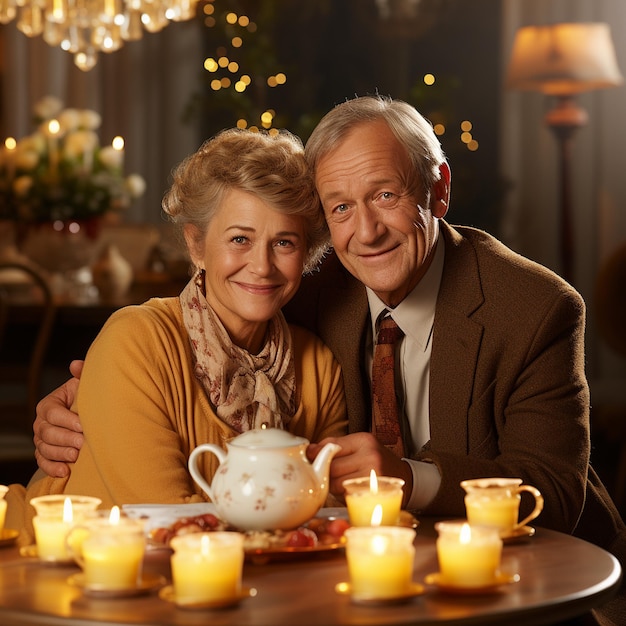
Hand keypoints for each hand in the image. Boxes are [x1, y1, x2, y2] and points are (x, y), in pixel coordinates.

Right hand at [33, 360, 84, 477]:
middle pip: (48, 433)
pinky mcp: (44, 454)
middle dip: (66, 438)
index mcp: (49, 404)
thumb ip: (82, 374)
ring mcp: (41, 440)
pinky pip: (42, 462)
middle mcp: (41, 423)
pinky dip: (52, 468)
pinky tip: (65, 472)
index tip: (84, 426)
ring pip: (45, 449)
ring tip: (76, 456)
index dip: (68, 420)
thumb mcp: (85, 385)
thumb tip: (75, 365)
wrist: (88, 415)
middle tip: (83, 443)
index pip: (53, 413)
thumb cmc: (87, 399)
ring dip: (60, 454)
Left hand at [307, 432, 413, 506]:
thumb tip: (308, 450)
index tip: (310, 457)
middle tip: (329, 473)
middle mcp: (370, 457)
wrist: (405, 477)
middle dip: (325, 473)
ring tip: (343, 481)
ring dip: (332, 486)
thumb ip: (333, 444)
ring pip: (335, 485)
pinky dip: (342, 494)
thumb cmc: (376, 459)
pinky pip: (344, 496)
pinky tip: (351, 489)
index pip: (330, 447)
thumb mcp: (358, 445)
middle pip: (331, 468)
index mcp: (364, 440)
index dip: (317, 455)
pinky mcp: (372, 494)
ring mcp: (372, 477)